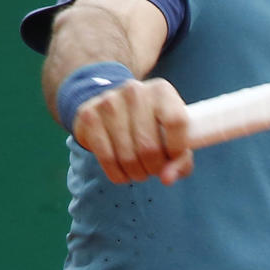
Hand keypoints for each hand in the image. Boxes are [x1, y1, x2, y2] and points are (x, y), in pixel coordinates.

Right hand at [72, 77, 192, 185]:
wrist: (113, 106)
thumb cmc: (152, 124)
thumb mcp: (172, 132)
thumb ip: (180, 158)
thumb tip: (167, 179)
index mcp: (161, 90)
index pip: (176, 122)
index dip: (177, 148)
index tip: (173, 158)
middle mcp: (135, 92)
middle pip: (149, 146)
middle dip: (154, 168)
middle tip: (154, 170)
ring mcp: (110, 102)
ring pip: (128, 156)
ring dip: (136, 173)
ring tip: (140, 171)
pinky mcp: (89, 117)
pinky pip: (107, 158)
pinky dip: (118, 174)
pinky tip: (123, 173)